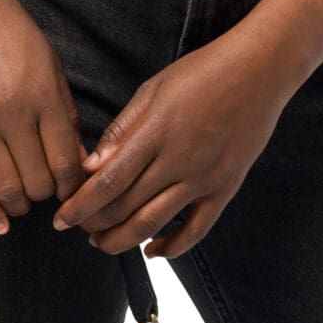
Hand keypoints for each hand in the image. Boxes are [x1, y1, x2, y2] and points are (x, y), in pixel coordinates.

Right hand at [0, 0, 88, 234]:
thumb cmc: (6, 29)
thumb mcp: (49, 63)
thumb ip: (63, 111)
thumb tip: (79, 158)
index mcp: (45, 97)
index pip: (67, 161)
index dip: (75, 187)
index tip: (76, 194)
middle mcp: (14, 113)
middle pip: (39, 181)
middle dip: (49, 197)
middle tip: (49, 196)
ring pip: (7, 186)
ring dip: (21, 205)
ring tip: (25, 205)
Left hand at [51, 32, 289, 258]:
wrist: (261, 71)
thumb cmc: (203, 73)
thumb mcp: (153, 90)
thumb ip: (121, 131)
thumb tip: (91, 167)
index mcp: (155, 132)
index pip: (107, 182)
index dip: (80, 206)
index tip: (61, 219)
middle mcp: (178, 160)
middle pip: (125, 208)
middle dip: (95, 224)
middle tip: (79, 227)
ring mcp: (203, 178)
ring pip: (154, 224)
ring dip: (122, 240)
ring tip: (103, 243)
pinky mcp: (225, 188)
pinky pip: (196, 230)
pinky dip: (172, 248)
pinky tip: (152, 251)